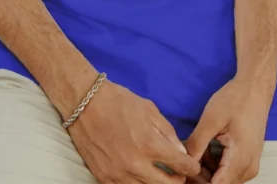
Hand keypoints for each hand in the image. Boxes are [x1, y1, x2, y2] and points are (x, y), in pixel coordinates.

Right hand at [68, 79, 201, 182]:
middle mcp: (135, 164)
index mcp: (149, 144)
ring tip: (160, 175)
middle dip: (178, 180)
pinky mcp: (104, 178)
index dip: (191, 166)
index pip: (181, 166)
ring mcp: (119, 174)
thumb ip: (168, 132)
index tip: (192, 165)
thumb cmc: (117, 101)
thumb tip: (180, 152)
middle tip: (178, 173)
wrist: (84, 102)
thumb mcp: (149, 109)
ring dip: (157, 183)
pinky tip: (140, 175)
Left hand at [182, 76, 271, 183]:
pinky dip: (215, 165)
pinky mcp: (248, 160)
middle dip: (200, 177)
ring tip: (194, 151)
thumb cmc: (235, 100)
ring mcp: (249, 165)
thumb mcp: (211, 119)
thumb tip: (184, 162)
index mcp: (240, 160)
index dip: (198, 181)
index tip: (184, 171)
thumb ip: (197, 144)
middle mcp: (248, 169)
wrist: (255, 88)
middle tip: (184, 161)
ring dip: (207, 171)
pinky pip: (229, 172)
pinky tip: (205, 149)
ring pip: (224, 180)